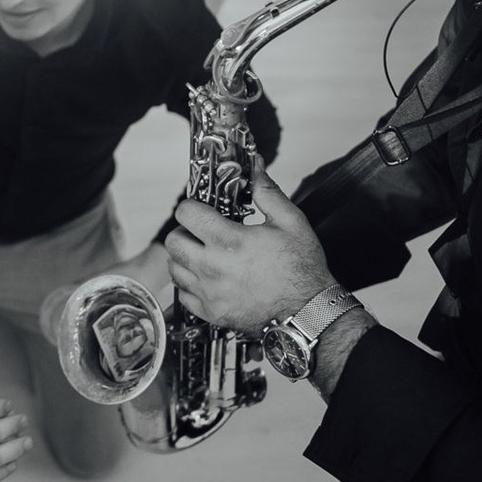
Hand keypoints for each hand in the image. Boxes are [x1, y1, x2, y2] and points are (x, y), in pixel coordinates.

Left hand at [164, 159, 335, 327]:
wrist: (309, 311)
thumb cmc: (302, 268)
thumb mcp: (291, 222)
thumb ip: (267, 193)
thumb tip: (256, 168)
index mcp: (229, 240)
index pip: (185, 213)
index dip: (192, 206)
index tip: (202, 211)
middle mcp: (212, 267)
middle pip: (172, 242)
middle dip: (184, 232)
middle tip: (201, 233)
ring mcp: (209, 292)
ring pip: (174, 269)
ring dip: (185, 258)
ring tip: (205, 256)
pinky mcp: (211, 313)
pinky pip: (183, 296)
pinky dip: (190, 286)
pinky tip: (208, 279)